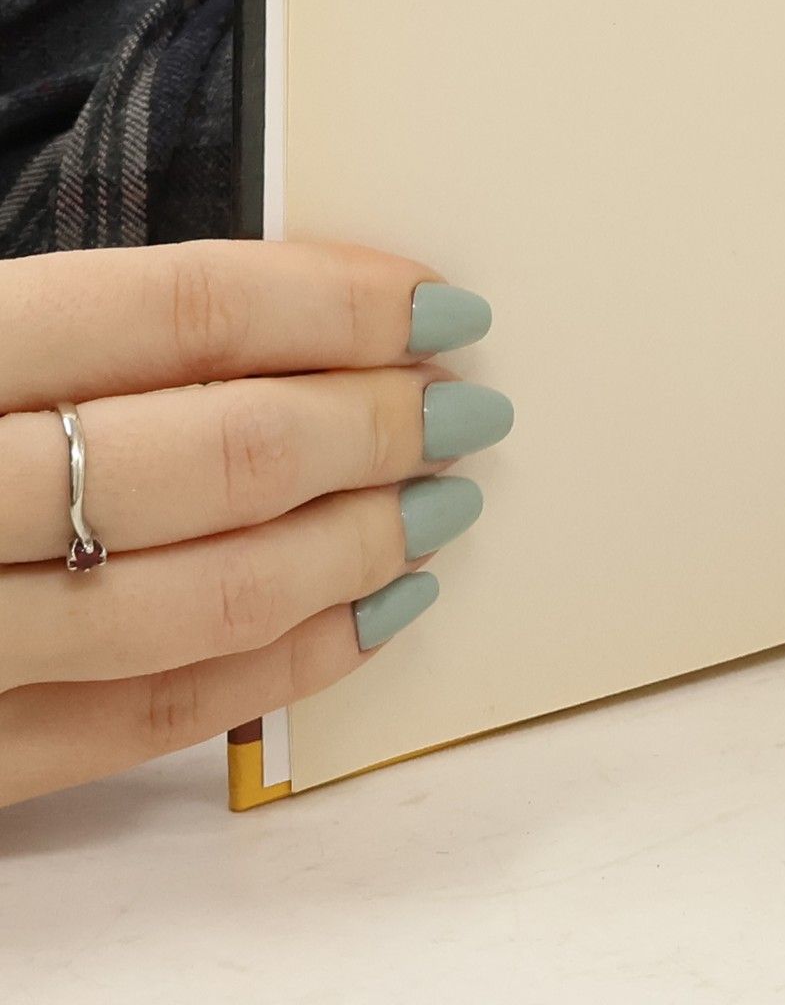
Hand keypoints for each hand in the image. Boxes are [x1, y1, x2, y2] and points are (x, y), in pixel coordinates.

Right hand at [0, 241, 506, 807]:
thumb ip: (77, 325)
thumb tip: (303, 311)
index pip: (183, 311)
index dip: (340, 305)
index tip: (442, 305)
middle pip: (217, 455)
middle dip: (376, 429)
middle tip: (467, 409)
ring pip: (202, 595)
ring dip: (357, 548)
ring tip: (441, 506)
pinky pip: (145, 719)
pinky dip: (281, 671)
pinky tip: (369, 619)